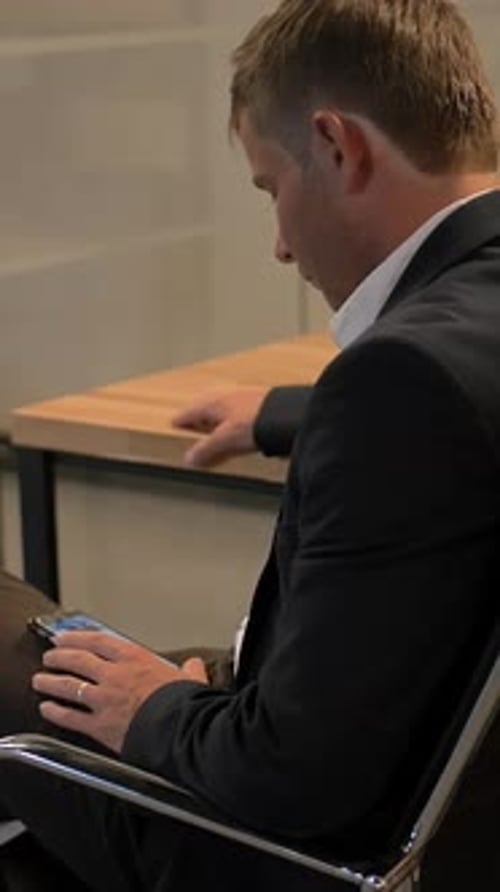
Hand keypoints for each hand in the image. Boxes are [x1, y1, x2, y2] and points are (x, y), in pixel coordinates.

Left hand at [32, 631, 207, 753]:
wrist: (180, 730)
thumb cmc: (184, 705)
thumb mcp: (190, 680)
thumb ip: (189, 671)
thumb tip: (194, 666)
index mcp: (135, 659)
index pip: (99, 641)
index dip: (78, 636)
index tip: (67, 636)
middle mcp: (115, 675)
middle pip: (78, 659)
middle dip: (60, 655)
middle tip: (50, 655)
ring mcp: (104, 700)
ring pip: (69, 686)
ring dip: (50, 682)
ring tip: (40, 679)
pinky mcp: (100, 725)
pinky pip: (70, 717)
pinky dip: (56, 712)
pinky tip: (47, 709)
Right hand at [172, 386, 268, 467]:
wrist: (290, 416)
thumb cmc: (258, 421)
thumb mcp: (225, 440)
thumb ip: (205, 450)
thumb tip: (189, 459)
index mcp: (213, 402)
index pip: (187, 412)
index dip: (179, 423)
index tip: (173, 427)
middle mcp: (227, 397)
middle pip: (205, 409)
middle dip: (199, 420)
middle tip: (191, 429)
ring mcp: (244, 399)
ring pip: (223, 412)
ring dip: (217, 423)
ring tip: (215, 436)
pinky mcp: (261, 407)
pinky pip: (240, 416)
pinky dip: (234, 425)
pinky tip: (241, 434)